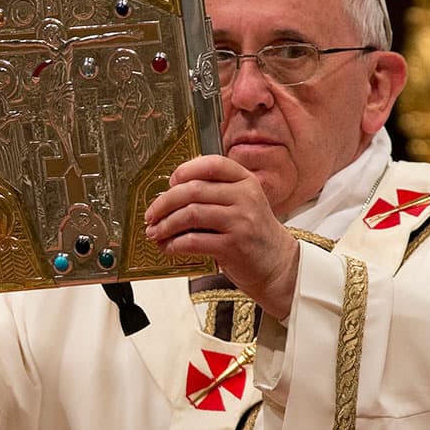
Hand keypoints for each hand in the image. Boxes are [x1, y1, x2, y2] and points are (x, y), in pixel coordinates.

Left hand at [145, 155, 299, 319]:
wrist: (278, 265)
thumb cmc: (254, 234)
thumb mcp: (243, 204)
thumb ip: (217, 193)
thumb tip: (172, 194)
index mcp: (246, 181)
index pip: (212, 164)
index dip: (186, 170)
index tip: (170, 183)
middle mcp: (245, 197)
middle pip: (193, 189)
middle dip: (165, 202)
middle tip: (151, 214)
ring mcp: (241, 221)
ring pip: (190, 214)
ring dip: (166, 224)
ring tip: (155, 232)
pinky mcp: (233, 246)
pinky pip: (193, 241)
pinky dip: (174, 244)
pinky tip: (168, 247)